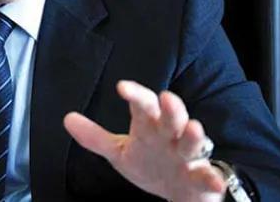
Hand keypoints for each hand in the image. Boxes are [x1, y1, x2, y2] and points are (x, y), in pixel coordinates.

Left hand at [63, 80, 225, 201]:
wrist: (178, 193)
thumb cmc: (150, 164)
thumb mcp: (119, 151)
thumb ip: (95, 137)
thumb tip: (67, 119)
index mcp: (150, 127)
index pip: (143, 106)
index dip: (135, 95)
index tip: (122, 88)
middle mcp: (171, 137)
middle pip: (173, 118)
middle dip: (172, 109)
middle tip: (167, 98)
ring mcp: (188, 157)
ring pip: (193, 143)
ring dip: (193, 136)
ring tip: (193, 128)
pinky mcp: (202, 179)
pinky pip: (209, 176)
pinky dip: (212, 177)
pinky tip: (212, 178)